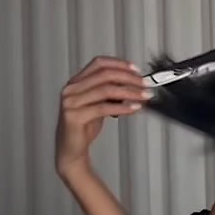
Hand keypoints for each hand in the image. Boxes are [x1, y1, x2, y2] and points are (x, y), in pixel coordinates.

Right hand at [55, 56, 149, 176]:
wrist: (71, 150)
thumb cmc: (83, 128)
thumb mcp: (99, 105)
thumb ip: (111, 94)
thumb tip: (134, 86)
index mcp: (76, 82)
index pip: (99, 64)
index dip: (119, 64)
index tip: (136, 69)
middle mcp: (71, 89)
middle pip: (105, 75)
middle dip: (129, 78)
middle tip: (144, 84)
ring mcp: (70, 102)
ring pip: (106, 90)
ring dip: (130, 92)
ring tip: (143, 96)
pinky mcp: (74, 116)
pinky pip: (103, 108)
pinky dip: (122, 107)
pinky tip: (133, 108)